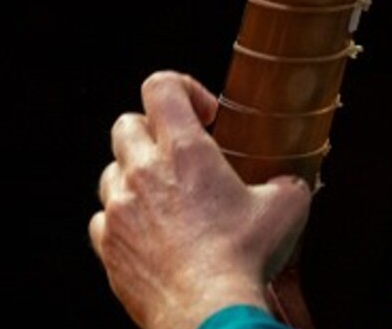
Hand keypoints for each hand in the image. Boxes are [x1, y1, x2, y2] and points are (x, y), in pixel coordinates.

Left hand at [89, 70, 313, 328]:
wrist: (206, 312)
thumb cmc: (244, 259)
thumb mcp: (286, 208)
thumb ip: (286, 184)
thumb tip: (289, 185)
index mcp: (185, 150)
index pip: (161, 86)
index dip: (182, 89)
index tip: (204, 116)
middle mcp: (144, 172)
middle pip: (126, 125)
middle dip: (152, 133)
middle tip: (178, 156)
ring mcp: (120, 209)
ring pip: (111, 173)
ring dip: (134, 178)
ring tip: (165, 200)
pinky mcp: (109, 246)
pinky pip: (103, 220)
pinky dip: (123, 222)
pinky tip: (150, 236)